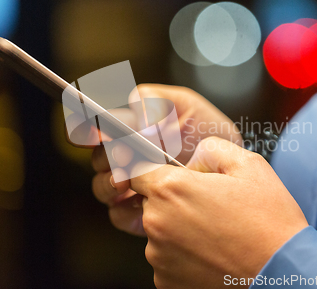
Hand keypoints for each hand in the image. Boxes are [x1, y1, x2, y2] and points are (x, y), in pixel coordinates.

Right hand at [91, 84, 241, 235]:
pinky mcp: (138, 212)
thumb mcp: (185, 105)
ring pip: (101, 187)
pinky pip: (118, 214)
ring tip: (128, 179)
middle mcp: (123, 156)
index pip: (93, 125)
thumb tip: (135, 123)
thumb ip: (154, 102)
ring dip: (110, 183)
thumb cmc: (205, 129)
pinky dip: (126, 209)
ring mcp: (129, 184)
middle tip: (124, 153)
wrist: (229, 164)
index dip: (86, 126)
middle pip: (96, 157)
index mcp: (128, 127)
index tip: (96, 129)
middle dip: (107, 155)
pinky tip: (143, 201)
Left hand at [129, 137, 307, 288]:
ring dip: (180, 229)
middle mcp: (157, 223)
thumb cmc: (268, 219)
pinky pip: (168, 258)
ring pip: (160, 231)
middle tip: (210, 207)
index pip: (137, 171)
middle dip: (175, 200)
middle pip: (152, 202)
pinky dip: (184, 254)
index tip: (168, 177)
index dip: (153, 171)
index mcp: (171, 189)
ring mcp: (159, 256)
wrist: (283, 271)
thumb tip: (193, 157)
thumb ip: (211, 148)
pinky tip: (212, 253)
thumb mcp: (248, 164)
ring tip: (216, 233)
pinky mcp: (166, 282)